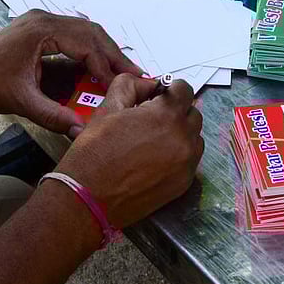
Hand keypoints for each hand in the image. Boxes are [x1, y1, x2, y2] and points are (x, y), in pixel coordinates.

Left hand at [0, 9, 142, 136]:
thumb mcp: (22, 102)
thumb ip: (54, 116)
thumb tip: (83, 132)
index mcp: (41, 29)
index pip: (86, 42)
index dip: (106, 65)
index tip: (121, 85)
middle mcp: (43, 19)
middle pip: (90, 31)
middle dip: (113, 54)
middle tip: (135, 74)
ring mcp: (41, 21)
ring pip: (84, 31)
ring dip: (103, 52)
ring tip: (123, 72)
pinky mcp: (39, 30)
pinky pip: (72, 36)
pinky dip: (88, 51)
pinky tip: (98, 69)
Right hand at [55, 76, 202, 228]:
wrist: (89, 197)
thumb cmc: (95, 151)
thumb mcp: (108, 107)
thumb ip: (131, 85)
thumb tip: (147, 85)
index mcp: (166, 115)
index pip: (184, 90)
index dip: (169, 89)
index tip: (156, 96)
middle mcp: (183, 139)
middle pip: (192, 113)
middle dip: (175, 111)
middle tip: (151, 118)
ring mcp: (186, 164)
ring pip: (194, 138)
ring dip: (180, 133)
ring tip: (153, 140)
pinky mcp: (183, 184)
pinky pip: (190, 161)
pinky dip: (178, 155)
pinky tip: (154, 159)